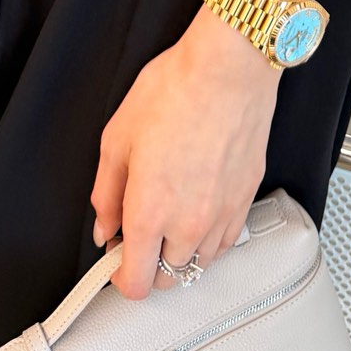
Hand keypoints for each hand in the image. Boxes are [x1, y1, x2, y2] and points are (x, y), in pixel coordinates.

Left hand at [91, 5, 280, 299]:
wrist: (228, 68)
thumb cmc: (176, 90)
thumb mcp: (118, 136)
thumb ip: (106, 193)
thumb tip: (104, 225)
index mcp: (149, 212)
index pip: (135, 283)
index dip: (120, 277)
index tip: (115, 261)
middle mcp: (188, 223)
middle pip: (167, 279)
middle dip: (149, 264)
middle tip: (139, 233)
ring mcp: (221, 214)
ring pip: (198, 263)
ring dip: (180, 252)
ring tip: (170, 219)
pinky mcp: (246, 199)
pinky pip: (226, 242)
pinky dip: (209, 239)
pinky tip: (199, 213)